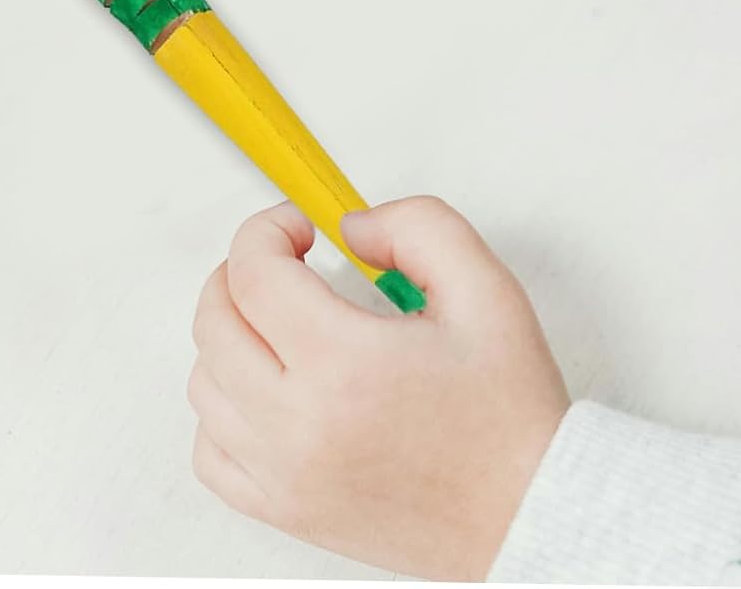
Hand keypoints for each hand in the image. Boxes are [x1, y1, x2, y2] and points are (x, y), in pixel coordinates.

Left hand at [187, 197, 569, 580]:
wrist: (535, 514)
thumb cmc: (512, 415)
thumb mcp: (485, 289)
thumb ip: (415, 227)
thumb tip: (348, 228)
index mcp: (345, 365)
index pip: (252, 273)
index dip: (266, 230)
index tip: (298, 228)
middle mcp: (300, 426)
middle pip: (214, 321)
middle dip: (241, 272)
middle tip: (282, 263)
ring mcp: (285, 477)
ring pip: (204, 382)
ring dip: (231, 337)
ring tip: (281, 324)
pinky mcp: (287, 512)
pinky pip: (211, 452)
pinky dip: (223, 412)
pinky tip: (266, 389)